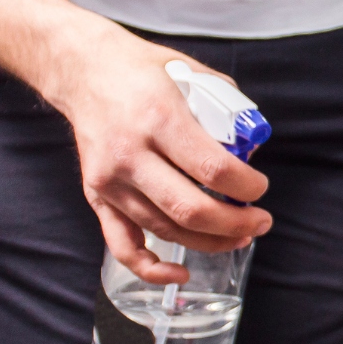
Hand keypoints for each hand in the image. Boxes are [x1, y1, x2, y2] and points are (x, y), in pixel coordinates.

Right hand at [43, 15, 270, 284]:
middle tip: (260, 222)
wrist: (82, 70)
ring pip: (165, 229)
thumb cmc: (142, 71)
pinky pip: (123, 245)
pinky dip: (151, 269)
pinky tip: (180, 273)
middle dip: (236, 223)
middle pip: (191, 208)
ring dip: (209, 242)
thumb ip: (226, 108)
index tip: (259, 188)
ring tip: (239, 236)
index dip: (246, 187)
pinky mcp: (97, 196)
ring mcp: (110, 179)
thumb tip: (252, 148)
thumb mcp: (192, 73)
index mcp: (159, 117)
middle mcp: (131, 153)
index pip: (213, 168)